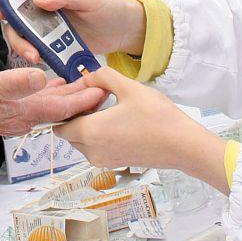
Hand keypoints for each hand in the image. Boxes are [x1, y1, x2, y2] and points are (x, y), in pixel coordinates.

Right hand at [0, 0, 146, 62]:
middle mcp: (42, 11)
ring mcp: (47, 30)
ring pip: (24, 38)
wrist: (122, 31)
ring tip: (38, 60)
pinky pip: (38, 51)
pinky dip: (37, 57)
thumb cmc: (106, 8)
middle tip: (29, 53)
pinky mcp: (54, 46)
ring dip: (25, 49)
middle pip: (15, 21)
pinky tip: (45, 64)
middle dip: (16, 37)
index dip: (2, 1)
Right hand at [0, 67, 106, 137]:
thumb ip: (11, 83)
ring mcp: (13, 115)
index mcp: (20, 111)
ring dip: (69, 96)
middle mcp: (20, 117)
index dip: (84, 100)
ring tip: (86, 82)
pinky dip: (51, 93)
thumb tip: (40, 78)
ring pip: (50, 106)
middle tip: (105, 84)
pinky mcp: (5, 109)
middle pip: (60, 109)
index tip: (104, 89)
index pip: (61, 109)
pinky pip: (36, 102)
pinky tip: (54, 83)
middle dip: (83, 98)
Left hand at [56, 68, 229, 191]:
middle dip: (76, 115)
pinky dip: (99, 135)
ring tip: (107, 106)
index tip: (78, 93)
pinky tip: (117, 120)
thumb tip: (86, 77)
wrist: (183, 146)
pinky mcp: (114, 163)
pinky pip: (96, 148)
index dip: (65, 107)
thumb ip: (102, 77)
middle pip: (69, 132)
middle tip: (93, 97)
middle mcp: (91, 151)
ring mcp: (103, 160)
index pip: (59, 122)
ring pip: (81, 141)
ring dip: (87, 125)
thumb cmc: (158, 118)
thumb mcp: (129, 87)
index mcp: (90, 132)